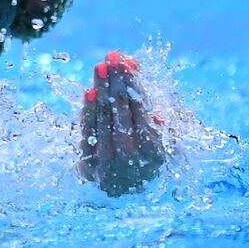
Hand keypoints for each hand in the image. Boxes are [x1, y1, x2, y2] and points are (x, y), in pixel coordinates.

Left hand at [79, 51, 166, 195]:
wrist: (125, 189)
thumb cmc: (146, 157)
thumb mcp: (161, 140)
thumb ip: (159, 118)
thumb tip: (157, 108)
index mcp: (153, 146)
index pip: (140, 107)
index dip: (132, 83)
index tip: (127, 62)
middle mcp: (131, 153)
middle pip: (120, 110)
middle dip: (115, 81)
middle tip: (111, 57)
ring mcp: (108, 158)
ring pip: (103, 118)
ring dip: (101, 91)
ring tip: (100, 68)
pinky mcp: (89, 162)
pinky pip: (88, 132)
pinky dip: (88, 112)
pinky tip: (88, 92)